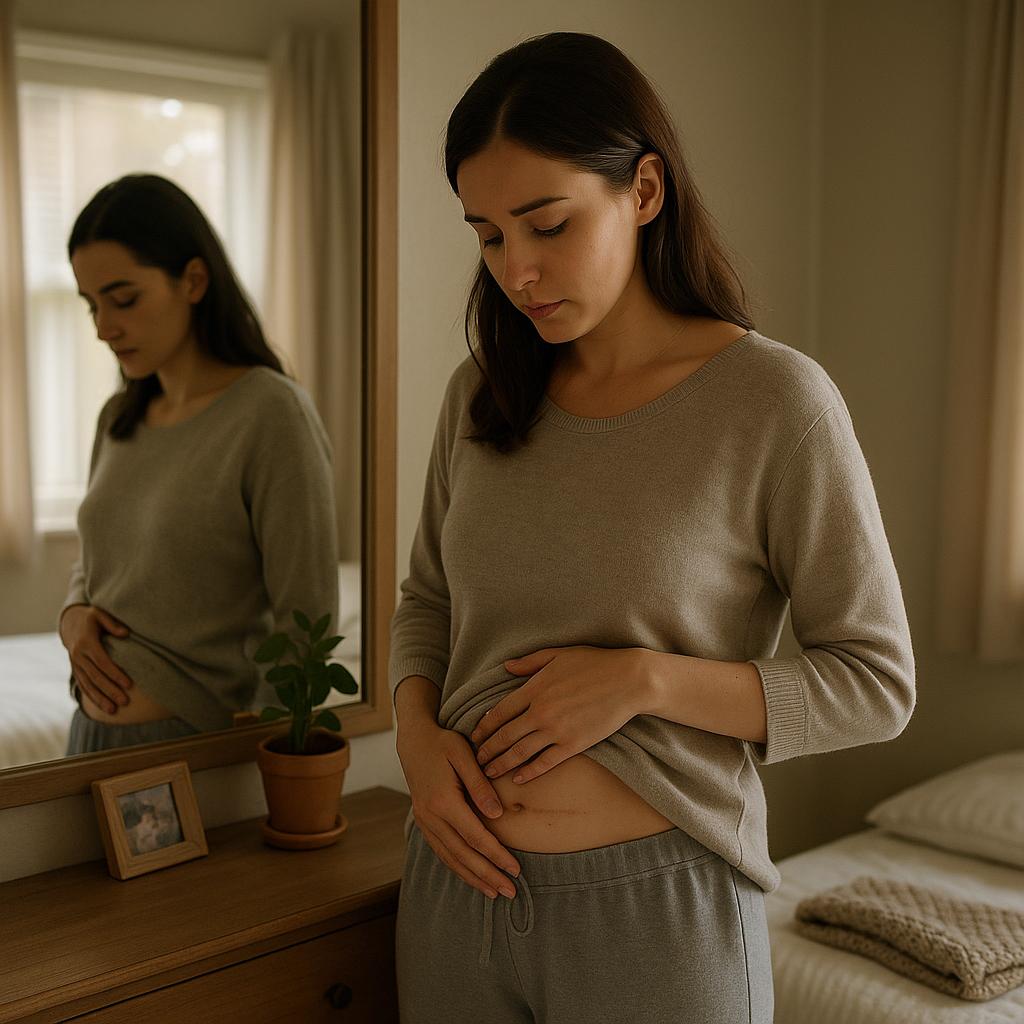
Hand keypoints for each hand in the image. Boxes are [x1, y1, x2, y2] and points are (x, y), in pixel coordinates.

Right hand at [59, 604, 132, 714]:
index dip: (115, 674)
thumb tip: (125, 633)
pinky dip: (92, 696)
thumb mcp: (100, 614)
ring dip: (100, 698)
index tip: (129, 685)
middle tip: (124, 702)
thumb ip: (112, 624)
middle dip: (110, 691)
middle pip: (96, 677)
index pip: (103, 662)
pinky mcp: (75, 669)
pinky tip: (102, 706)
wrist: (69, 622)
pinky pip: (83, 685)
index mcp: (86, 643)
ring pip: (88, 684)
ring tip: (113, 710)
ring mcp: (75, 664)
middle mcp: (78, 655)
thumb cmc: (90, 617)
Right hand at [396, 717, 520, 900]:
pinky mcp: (422, 822)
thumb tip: (498, 814)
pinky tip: (472, 876)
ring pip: (450, 858)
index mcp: (442, 801)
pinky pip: (441, 851)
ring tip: (494, 892)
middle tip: (510, 891)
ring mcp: (423, 821)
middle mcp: (430, 816)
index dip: (496, 855)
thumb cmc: (443, 742)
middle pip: (462, 854)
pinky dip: (457, 867)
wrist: (413, 740)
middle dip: (487, 875)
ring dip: (472, 877)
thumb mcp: (464, 755)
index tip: (516, 869)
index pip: (475, 836)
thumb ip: (480, 785)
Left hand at [470, 646, 653, 783]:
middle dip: (487, 751)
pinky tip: (518, 779)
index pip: (499, 712)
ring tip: (489, 774)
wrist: (628, 680)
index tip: (474, 737)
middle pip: (505, 736)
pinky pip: (545, 763)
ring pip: (520, 753)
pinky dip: (529, 773)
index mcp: (534, 689)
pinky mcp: (574, 745)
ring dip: (502, 765)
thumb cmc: (594, 663)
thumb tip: (506, 666)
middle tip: (475, 762)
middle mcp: (540, 712)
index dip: (484, 727)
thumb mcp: (558, 655)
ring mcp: (556, 730)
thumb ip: (529, 662)